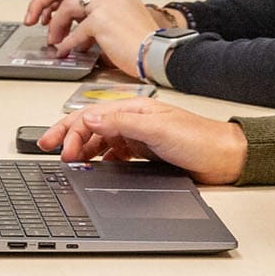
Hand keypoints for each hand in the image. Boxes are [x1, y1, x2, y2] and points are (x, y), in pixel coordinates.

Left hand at [37, 0, 174, 72]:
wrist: (160, 54)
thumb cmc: (143, 47)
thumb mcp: (117, 28)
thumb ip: (94, 25)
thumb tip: (70, 37)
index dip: (54, 0)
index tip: (44, 15)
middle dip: (41, 2)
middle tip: (32, 19)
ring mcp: (105, 4)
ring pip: (66, 7)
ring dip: (55, 26)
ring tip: (52, 41)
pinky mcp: (102, 20)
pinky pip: (75, 32)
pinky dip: (67, 43)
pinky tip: (65, 52)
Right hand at [38, 99, 247, 184]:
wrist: (225, 158)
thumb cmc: (199, 138)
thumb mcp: (158, 129)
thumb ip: (122, 123)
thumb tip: (90, 120)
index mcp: (132, 109)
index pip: (90, 116)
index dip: (70, 130)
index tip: (57, 147)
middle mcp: (132, 121)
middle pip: (91, 127)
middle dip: (68, 137)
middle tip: (49, 149)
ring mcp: (137, 137)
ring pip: (100, 142)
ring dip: (82, 150)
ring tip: (69, 160)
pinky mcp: (144, 153)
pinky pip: (113, 154)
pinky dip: (100, 160)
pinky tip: (95, 166)